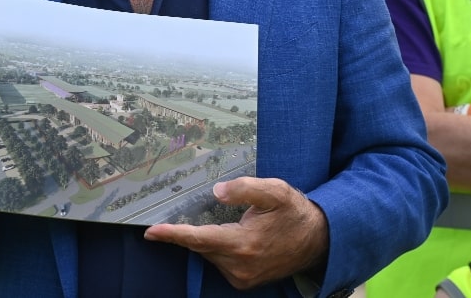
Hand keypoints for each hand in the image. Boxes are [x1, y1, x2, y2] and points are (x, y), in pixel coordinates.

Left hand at [143, 177, 328, 289]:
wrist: (319, 240)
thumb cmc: (294, 213)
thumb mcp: (275, 191)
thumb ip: (245, 189)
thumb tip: (217, 191)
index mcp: (243, 243)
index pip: (199, 238)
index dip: (173, 234)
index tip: (151, 231)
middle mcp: (239, 265)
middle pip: (201, 245)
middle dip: (188, 231)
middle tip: (182, 215)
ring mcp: (242, 277)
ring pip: (209, 254)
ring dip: (208, 238)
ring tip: (229, 222)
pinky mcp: (244, 281)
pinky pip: (219, 261)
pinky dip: (217, 248)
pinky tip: (230, 235)